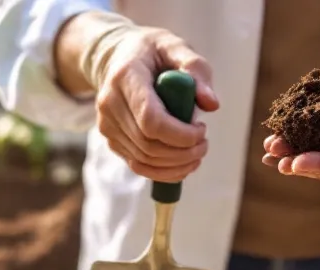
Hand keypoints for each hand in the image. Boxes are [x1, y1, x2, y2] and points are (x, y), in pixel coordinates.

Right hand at [79, 19, 220, 181]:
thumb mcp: (176, 47)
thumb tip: (211, 104)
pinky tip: (183, 164)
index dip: (180, 134)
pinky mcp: (111, 139)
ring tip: (198, 152)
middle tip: (204, 144)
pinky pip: (138, 165)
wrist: (118, 57)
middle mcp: (110, 102)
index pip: (150, 119)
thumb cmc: (152, 53)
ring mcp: (107, 124)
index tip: (201, 130)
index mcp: (126, 76)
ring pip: (144, 160)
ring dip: (177, 165)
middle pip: (148, 144)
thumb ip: (196, 69)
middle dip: (183, 152)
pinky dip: (164, 172)